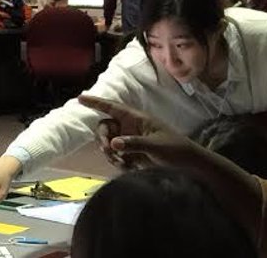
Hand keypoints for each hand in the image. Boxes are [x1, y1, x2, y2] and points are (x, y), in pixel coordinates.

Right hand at [78, 95, 203, 168]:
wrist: (186, 164)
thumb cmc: (174, 149)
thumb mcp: (155, 146)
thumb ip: (133, 144)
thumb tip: (113, 143)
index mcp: (136, 118)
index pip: (112, 107)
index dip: (95, 102)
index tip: (80, 98)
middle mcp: (130, 128)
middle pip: (105, 128)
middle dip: (102, 139)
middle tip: (109, 150)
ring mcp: (129, 141)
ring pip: (108, 144)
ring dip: (111, 154)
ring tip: (123, 163)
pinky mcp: (131, 154)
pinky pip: (115, 156)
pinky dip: (118, 162)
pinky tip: (129, 168)